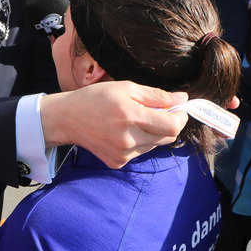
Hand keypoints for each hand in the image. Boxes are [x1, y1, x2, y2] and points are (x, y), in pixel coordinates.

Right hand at [40, 82, 188, 168]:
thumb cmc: (96, 98)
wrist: (68, 119)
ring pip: (154, 146)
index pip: (172, 126)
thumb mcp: (126, 88)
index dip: (181, 116)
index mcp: (131, 116)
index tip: (179, 109)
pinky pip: (140, 153)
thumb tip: (183, 98)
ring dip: (153, 133)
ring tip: (134, 121)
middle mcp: (128, 139)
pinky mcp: (118, 162)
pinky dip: (139, 142)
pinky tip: (123, 133)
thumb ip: (156, 95)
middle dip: (168, 124)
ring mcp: (122, 154)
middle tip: (158, 112)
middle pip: (167, 137)